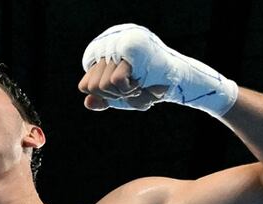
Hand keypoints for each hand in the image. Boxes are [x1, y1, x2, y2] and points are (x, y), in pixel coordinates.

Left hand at [80, 24, 237, 117]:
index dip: (105, 95)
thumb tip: (87, 102)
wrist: (177, 84)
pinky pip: (115, 80)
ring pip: (102, 85)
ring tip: (138, 86)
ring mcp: (118, 43)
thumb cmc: (149, 88)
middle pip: (91, 86)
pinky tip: (141, 83)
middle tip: (133, 89)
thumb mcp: (121, 96)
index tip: (124, 90)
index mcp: (104, 51)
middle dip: (113, 96)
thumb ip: (103, 99)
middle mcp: (109, 42)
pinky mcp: (129, 48)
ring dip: (123, 94)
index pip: (85, 84)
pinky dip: (128, 89)